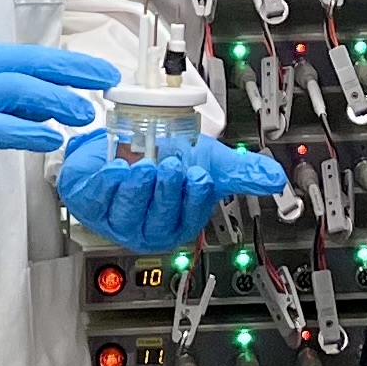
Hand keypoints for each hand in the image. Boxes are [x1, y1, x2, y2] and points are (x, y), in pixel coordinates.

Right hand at [0, 42, 114, 211]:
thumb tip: (46, 109)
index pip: (26, 56)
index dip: (66, 62)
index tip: (97, 71)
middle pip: (31, 64)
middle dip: (75, 71)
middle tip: (109, 80)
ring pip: (22, 91)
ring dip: (60, 102)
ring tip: (86, 113)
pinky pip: (3, 126)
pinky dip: (32, 131)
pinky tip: (52, 138)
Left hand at [58, 130, 286, 250]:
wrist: (125, 139)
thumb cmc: (165, 154)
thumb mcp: (208, 159)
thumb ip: (241, 171)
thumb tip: (276, 179)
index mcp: (179, 222)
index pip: (190, 218)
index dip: (194, 198)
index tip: (200, 175)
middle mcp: (149, 226)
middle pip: (159, 220)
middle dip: (167, 193)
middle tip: (173, 167)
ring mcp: (118, 217)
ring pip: (130, 212)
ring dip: (138, 187)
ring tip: (145, 165)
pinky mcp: (90, 203)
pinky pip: (98, 200)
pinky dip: (107, 183)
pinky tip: (116, 168)